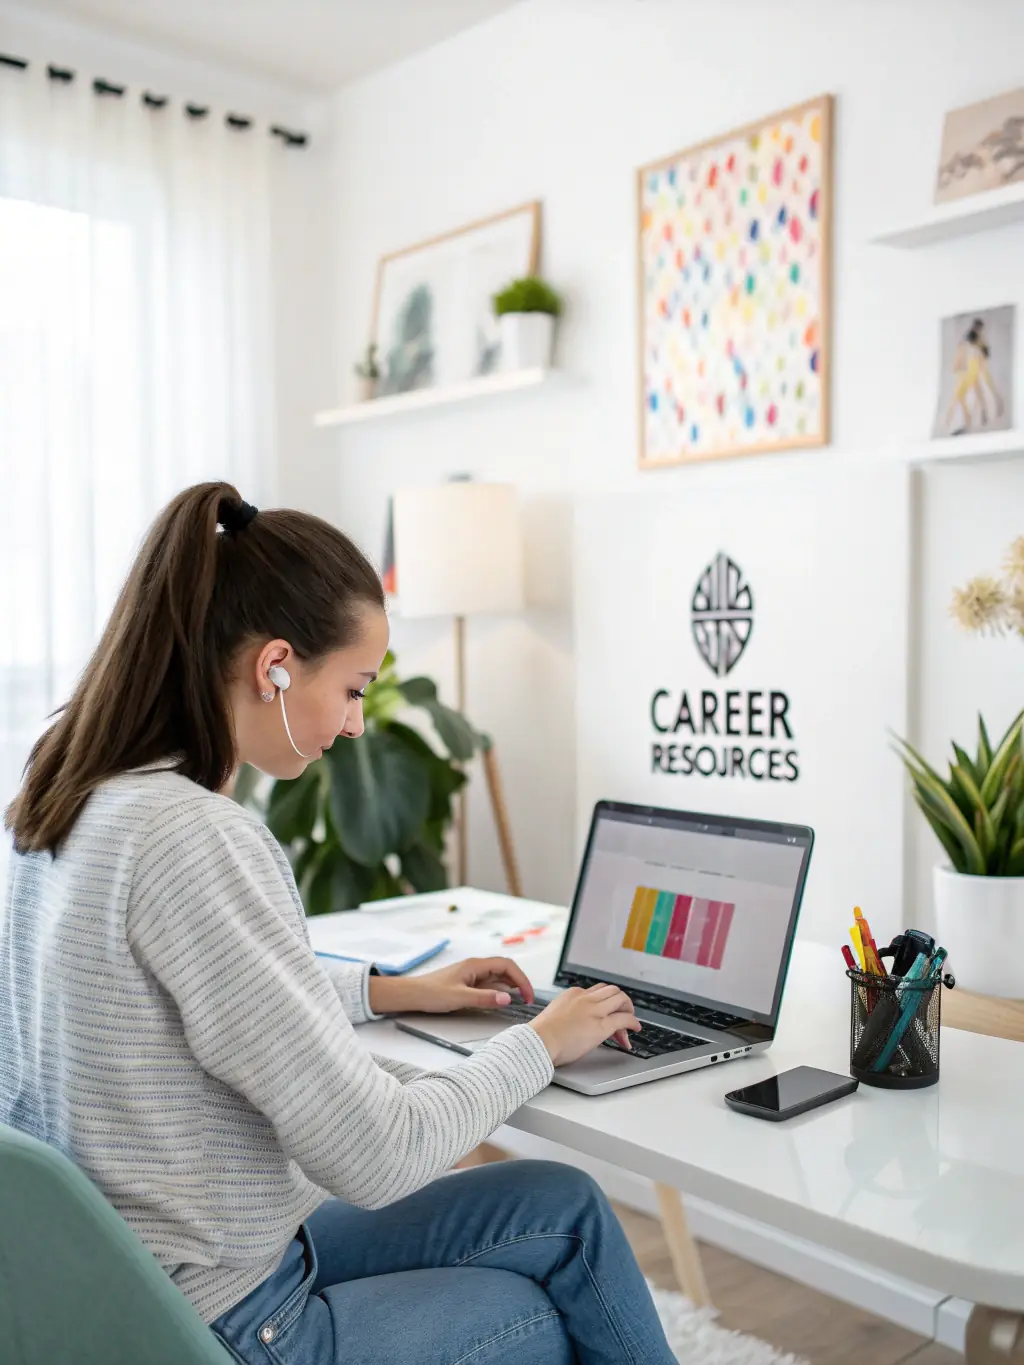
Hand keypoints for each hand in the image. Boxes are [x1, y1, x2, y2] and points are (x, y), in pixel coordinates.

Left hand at [367, 957, 534, 1015]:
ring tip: (518, 1002)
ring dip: (509, 988)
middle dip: (519, 983)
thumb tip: (507, 999)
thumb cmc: (431, 993)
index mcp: (476, 965)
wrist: (411, 995)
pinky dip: (497, 992)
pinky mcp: (466, 983)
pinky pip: (488, 985)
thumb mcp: (460, 998)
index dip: (521, 979)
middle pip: (505, 970)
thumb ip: (485, 998)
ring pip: (497, 978)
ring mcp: (471, 975)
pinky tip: (499, 1001)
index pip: (507, 966)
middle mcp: (475, 967)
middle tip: (527, 1000)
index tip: (528, 995)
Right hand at [529, 984, 639, 1066]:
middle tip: (623, 1013)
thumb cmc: (542, 1035)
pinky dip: (633, 1022)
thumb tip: (573, 1023)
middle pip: (611, 990)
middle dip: (620, 1001)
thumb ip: (567, 1013)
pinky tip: (635, 1028)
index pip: (595, 991)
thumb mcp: (555, 1015)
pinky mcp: (601, 1026)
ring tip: (630, 1021)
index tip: (605, 1013)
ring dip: (628, 1008)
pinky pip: (624, 1019)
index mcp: (572, 994)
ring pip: (621, 998)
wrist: (539, 1042)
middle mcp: (585, 998)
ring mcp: (594, 1011)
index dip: (604, 1002)